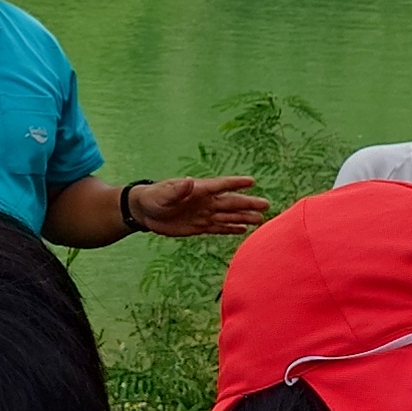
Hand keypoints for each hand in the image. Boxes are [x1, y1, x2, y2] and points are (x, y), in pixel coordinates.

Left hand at [127, 175, 272, 237]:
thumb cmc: (153, 198)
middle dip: (248, 203)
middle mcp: (205, 201)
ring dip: (244, 217)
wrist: (145, 211)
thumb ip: (177, 190)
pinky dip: (231, 228)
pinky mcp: (199, 227)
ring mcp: (204, 214)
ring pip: (228, 216)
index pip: (220, 185)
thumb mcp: (163, 193)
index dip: (235, 183)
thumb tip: (190, 182)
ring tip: (261, 219)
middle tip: (266, 205)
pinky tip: (244, 229)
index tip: (251, 181)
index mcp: (198, 190)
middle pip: (230, 202)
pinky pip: (219, 228)